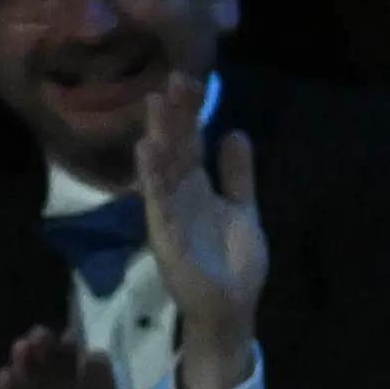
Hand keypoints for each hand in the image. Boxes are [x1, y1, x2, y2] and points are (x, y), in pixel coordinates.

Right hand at [135, 76, 265, 388]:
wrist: (231, 310)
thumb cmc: (234, 264)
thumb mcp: (243, 210)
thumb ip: (238, 176)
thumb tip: (234, 132)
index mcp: (197, 188)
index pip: (191, 143)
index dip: (190, 113)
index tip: (189, 79)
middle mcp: (179, 197)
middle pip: (175, 150)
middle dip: (173, 117)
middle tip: (172, 78)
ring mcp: (170, 217)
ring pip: (161, 172)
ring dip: (157, 139)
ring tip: (154, 105)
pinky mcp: (166, 240)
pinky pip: (157, 205)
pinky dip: (152, 180)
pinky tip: (146, 153)